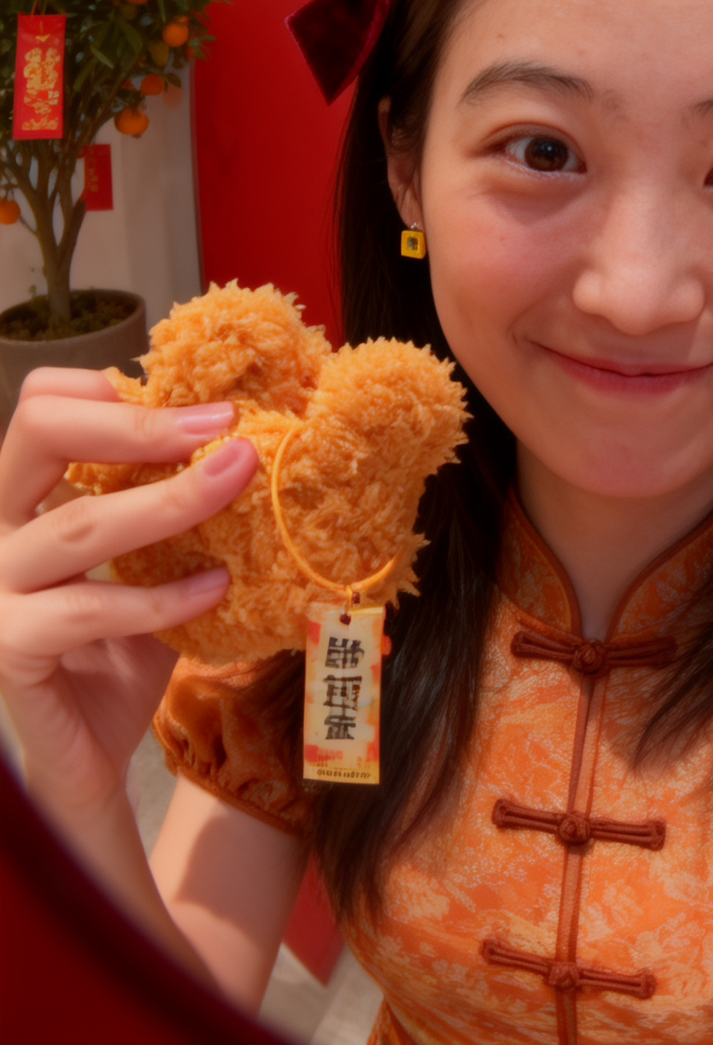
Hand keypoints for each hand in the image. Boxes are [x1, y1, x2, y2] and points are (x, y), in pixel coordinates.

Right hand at [0, 368, 256, 823]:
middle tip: (223, 425)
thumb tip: (254, 449)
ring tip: (241, 478)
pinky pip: (88, 608)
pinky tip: (216, 587)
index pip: (42, 407)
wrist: (83, 758)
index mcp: (29, 499)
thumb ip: (176, 513)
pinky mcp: (9, 647)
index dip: (106, 388)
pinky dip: (161, 596)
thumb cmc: (119, 652)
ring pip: (78, 523)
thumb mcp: (152, 566)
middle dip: (139, 421)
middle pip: (42, 435)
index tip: (193, 401)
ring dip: (170, 499)